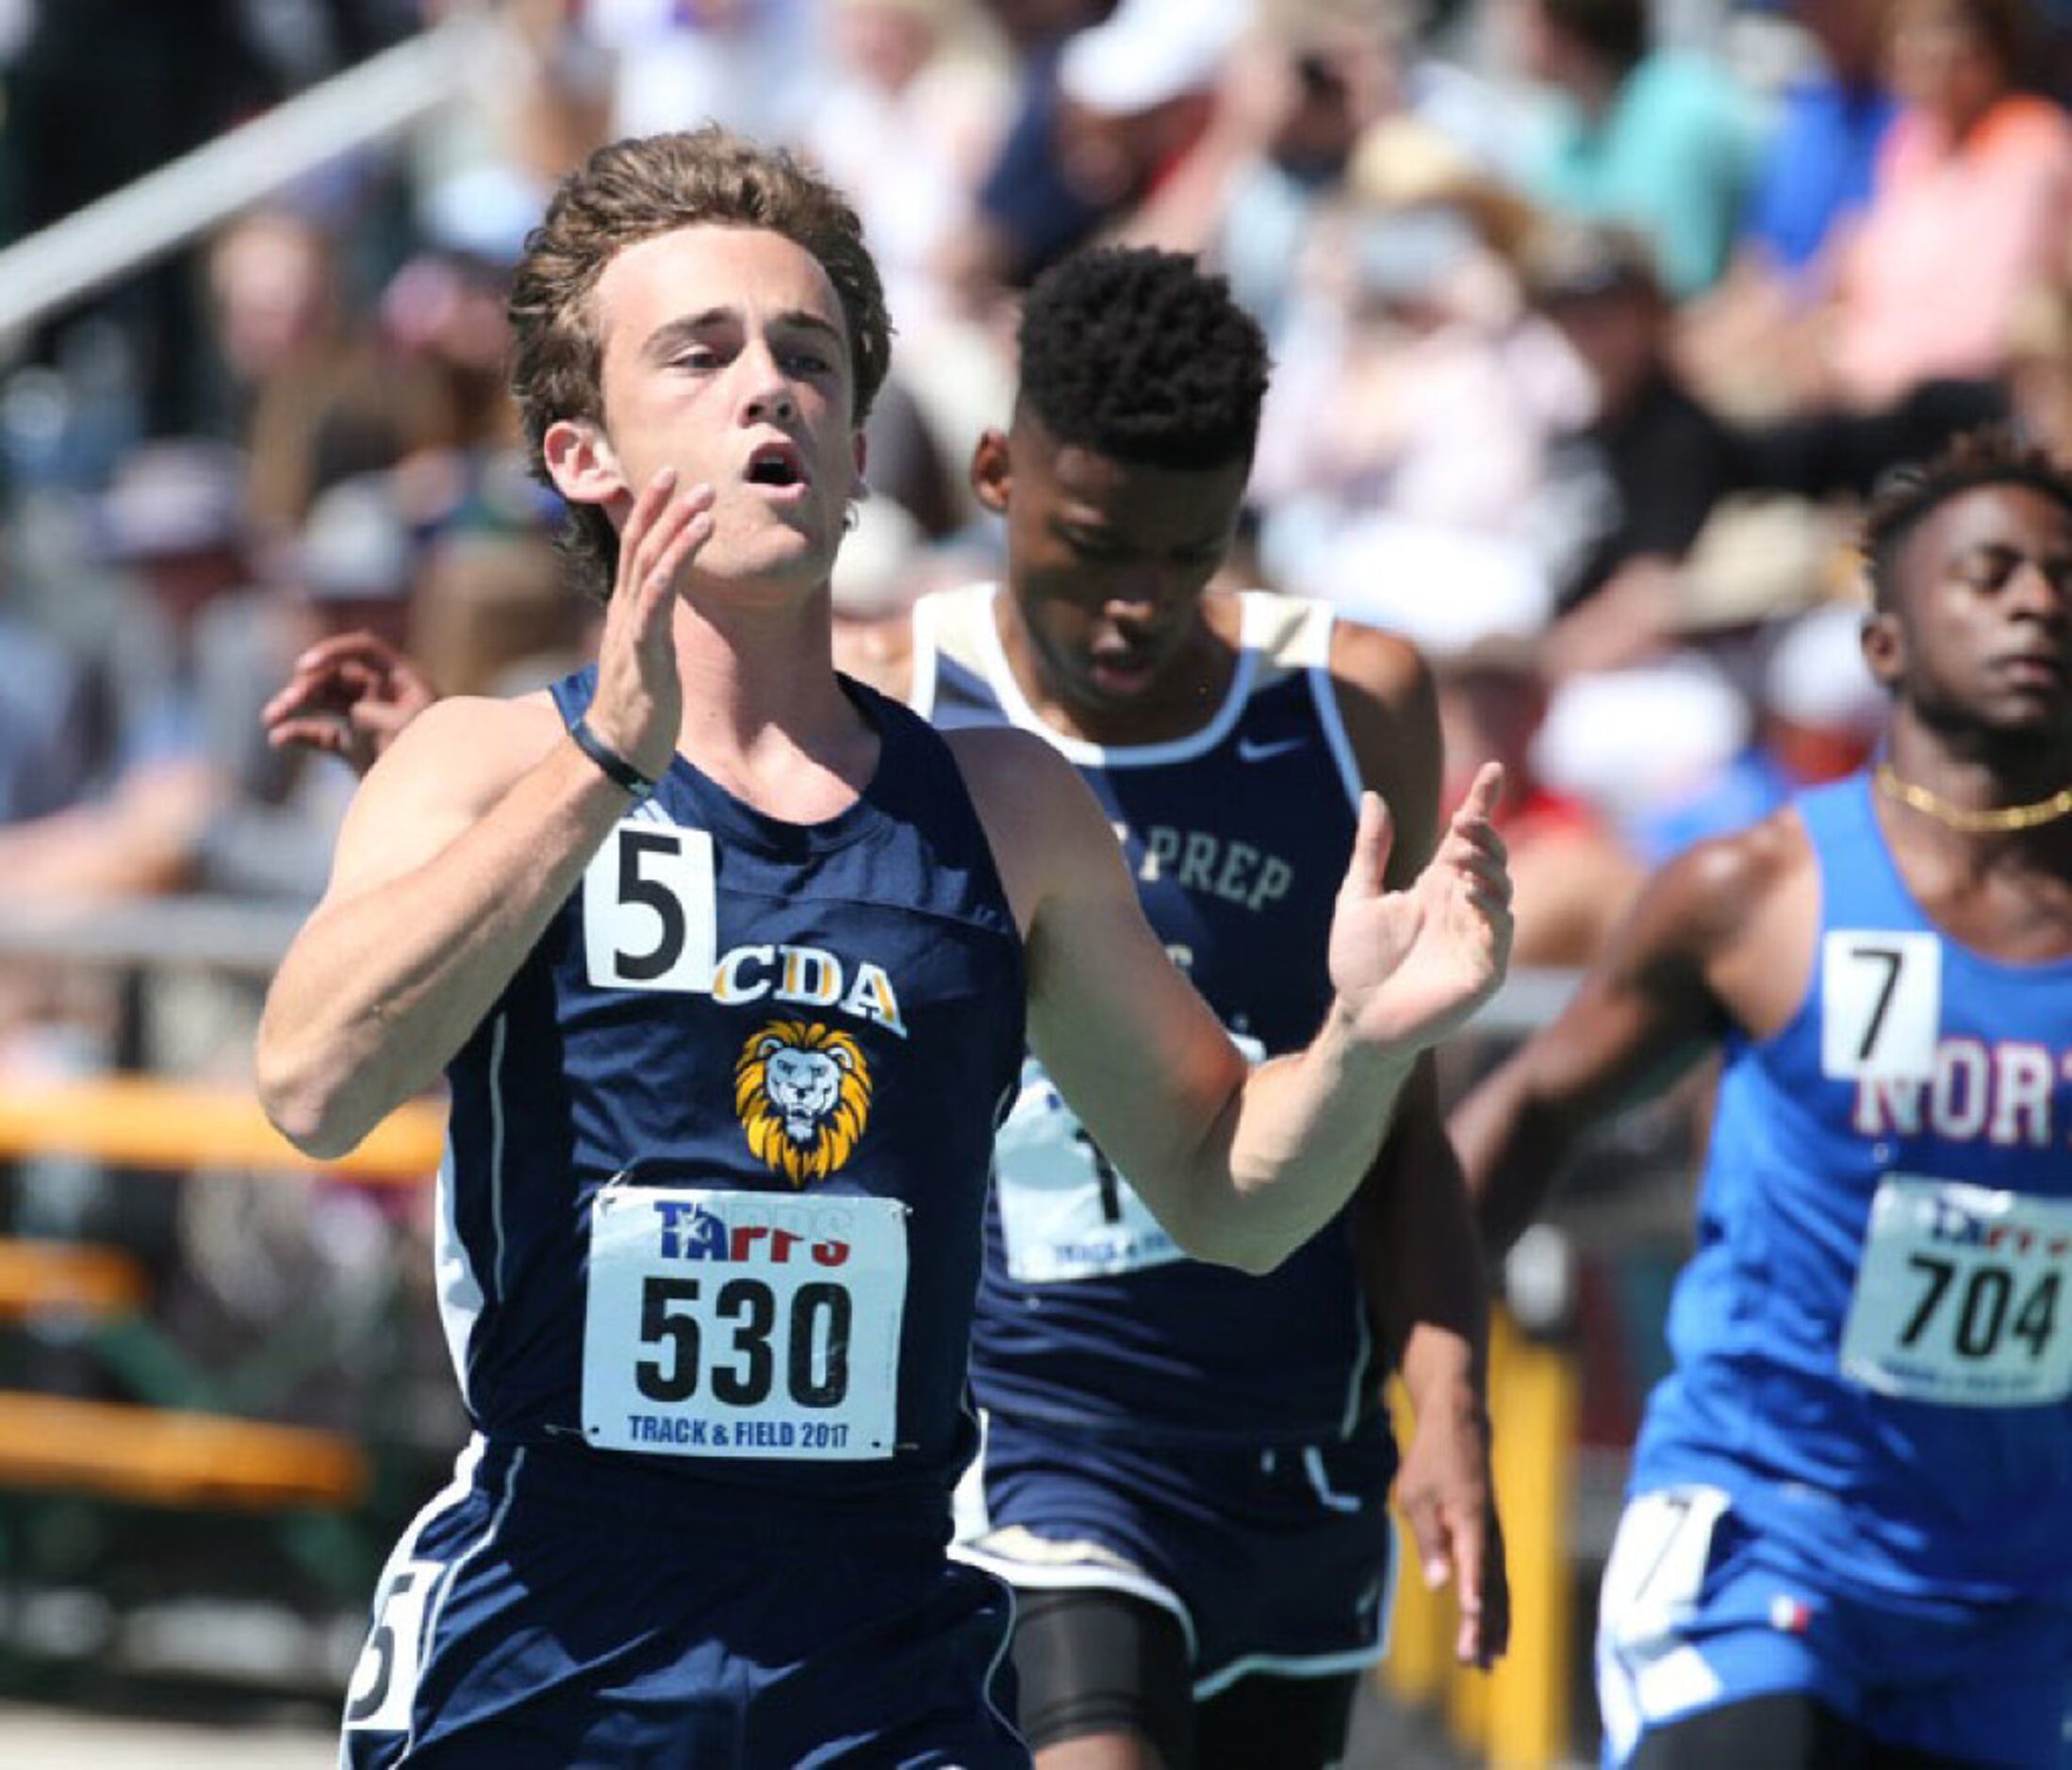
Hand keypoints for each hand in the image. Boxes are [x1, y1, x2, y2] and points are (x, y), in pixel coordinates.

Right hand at [264, 631, 438, 777]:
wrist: (437, 807)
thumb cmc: (434, 764)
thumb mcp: (407, 732)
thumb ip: (374, 713)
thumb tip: (353, 712)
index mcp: (405, 682)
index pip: (365, 650)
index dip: (333, 651)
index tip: (305, 666)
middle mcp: (385, 697)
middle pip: (337, 676)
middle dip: (308, 685)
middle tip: (285, 704)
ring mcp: (369, 722)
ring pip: (325, 702)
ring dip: (296, 705)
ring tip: (270, 718)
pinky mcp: (357, 749)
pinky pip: (322, 734)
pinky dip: (300, 734)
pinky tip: (278, 739)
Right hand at [585, 467, 714, 780]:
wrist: (619, 751)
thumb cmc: (639, 709)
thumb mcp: (650, 659)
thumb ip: (653, 629)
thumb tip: (663, 611)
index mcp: (628, 611)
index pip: (635, 551)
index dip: (649, 513)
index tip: (668, 480)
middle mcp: (625, 611)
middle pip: (639, 546)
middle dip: (661, 507)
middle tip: (686, 473)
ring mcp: (632, 627)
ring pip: (650, 563)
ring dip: (677, 527)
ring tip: (704, 501)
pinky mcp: (643, 649)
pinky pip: (657, 598)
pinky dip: (675, 564)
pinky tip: (694, 539)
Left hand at [1328, 761, 1511, 1053]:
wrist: (1359, 1017)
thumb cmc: (1358, 963)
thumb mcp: (1357, 897)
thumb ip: (1370, 850)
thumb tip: (1373, 796)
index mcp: (1438, 886)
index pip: (1468, 839)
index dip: (1483, 804)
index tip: (1493, 770)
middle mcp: (1464, 907)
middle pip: (1491, 859)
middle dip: (1484, 835)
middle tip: (1463, 821)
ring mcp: (1478, 937)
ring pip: (1502, 891)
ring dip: (1487, 867)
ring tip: (1462, 854)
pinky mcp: (1485, 971)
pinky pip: (1501, 934)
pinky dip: (1491, 909)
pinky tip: (1468, 892)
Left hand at [1396, 1393, 1509, 1668]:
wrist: (1460, 1428)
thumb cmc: (1431, 1462)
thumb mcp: (1416, 1495)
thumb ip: (1429, 1540)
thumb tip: (1437, 1585)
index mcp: (1470, 1519)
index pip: (1473, 1560)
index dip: (1472, 1587)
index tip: (1471, 1613)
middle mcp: (1488, 1533)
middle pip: (1490, 1586)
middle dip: (1483, 1626)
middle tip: (1474, 1663)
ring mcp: (1493, 1536)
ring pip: (1499, 1588)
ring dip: (1496, 1625)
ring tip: (1491, 1662)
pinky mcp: (1491, 1539)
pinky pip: (1499, 1580)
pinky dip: (1499, 1608)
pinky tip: (1495, 1633)